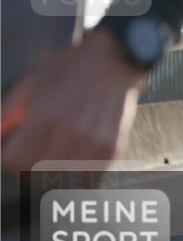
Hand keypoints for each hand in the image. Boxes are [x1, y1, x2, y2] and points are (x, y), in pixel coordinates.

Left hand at [1, 27, 146, 171]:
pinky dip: (76, 174)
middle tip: (31, 153)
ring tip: (53, 157)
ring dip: (51, 173)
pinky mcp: (111, 149)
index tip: (12, 150)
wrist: (114, 60)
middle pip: (34, 174)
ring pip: (60, 179)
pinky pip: (87, 178)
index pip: (13, 161)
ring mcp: (93, 143)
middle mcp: (70, 133)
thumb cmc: (69, 70)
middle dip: (26, 166)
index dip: (7, 157)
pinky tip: (74, 159)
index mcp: (44, 116)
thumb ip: (7, 113)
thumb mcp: (30, 83)